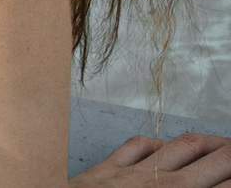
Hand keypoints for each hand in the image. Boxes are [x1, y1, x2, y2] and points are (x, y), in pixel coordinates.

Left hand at [74, 132, 230, 183]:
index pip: (227, 187)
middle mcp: (164, 187)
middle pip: (214, 162)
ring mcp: (135, 174)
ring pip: (183, 146)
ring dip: (209, 143)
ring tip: (223, 144)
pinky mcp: (108, 169)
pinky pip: (138, 146)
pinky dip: (157, 143)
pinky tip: (165, 146)